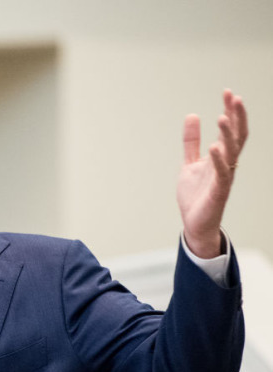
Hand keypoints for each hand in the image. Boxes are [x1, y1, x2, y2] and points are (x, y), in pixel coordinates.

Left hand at [177, 89, 247, 257]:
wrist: (194, 223)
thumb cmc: (196, 194)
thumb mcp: (190, 163)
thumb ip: (191, 142)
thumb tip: (192, 115)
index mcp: (221, 156)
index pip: (231, 129)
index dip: (230, 111)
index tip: (228, 92)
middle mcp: (227, 164)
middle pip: (237, 136)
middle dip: (236, 116)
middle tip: (234, 97)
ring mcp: (224, 177)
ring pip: (231, 152)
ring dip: (227, 134)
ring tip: (222, 116)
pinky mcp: (218, 191)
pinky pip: (222, 173)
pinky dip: (218, 160)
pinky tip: (215, 147)